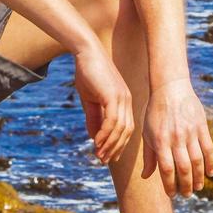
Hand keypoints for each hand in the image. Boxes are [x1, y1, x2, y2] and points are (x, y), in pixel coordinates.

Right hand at [74, 46, 133, 164]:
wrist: (86, 52)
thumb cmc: (88, 73)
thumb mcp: (90, 100)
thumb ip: (94, 117)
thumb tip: (94, 137)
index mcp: (124, 102)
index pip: (126, 128)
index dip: (119, 144)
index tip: (109, 157)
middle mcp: (126, 101)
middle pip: (127, 131)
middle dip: (116, 148)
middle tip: (103, 160)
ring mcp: (122, 98)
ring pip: (120, 128)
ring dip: (110, 144)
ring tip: (99, 155)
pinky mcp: (113, 95)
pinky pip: (112, 120)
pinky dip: (105, 133)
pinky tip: (97, 142)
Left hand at [141, 78, 212, 196]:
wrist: (170, 88)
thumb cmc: (155, 112)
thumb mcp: (147, 133)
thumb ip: (149, 156)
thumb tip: (146, 177)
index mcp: (160, 141)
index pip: (166, 170)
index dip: (170, 185)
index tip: (172, 195)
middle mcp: (176, 138)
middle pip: (184, 168)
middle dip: (186, 185)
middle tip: (187, 194)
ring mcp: (190, 132)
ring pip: (197, 161)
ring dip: (198, 177)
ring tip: (198, 187)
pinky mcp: (202, 127)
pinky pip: (209, 148)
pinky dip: (211, 162)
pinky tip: (210, 173)